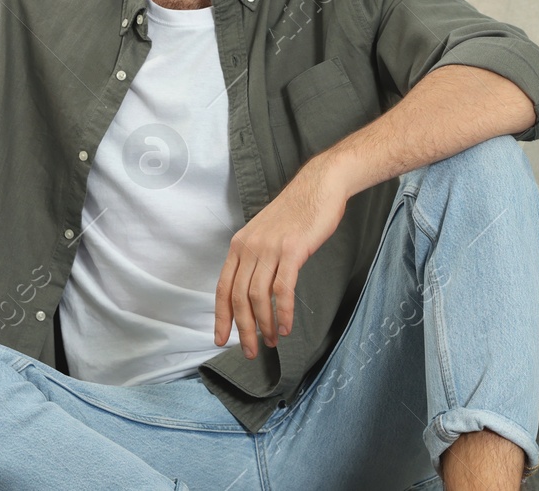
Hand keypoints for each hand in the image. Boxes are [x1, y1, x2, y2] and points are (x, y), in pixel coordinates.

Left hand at [215, 152, 351, 358]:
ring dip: (264, 325)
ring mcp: (270, 248)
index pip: (223, 287)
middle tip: (250, 352)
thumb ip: (256, 259)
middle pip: (239, 298)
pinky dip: (283, 312)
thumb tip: (254, 290)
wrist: (318, 186)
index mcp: (239, 245)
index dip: (220, 316)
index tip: (219, 339)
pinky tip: (286, 327)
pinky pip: (282, 289)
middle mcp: (249, 247)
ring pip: (258, 297)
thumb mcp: (265, 235)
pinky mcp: (292, 250)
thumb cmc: (296, 213)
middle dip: (243, 329)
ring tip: (271, 342)